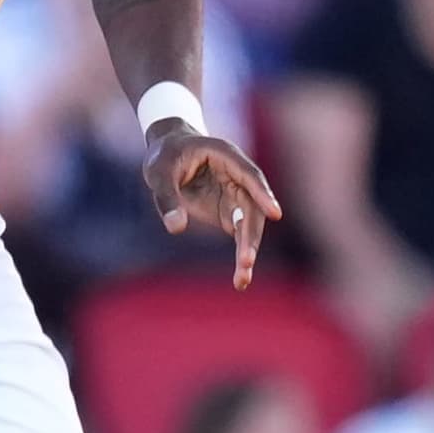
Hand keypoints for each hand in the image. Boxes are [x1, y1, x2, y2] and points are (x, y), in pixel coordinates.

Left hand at [144, 126, 283, 287]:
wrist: (168, 152)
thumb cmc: (165, 156)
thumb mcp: (158, 172)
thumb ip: (167, 198)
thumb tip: (176, 228)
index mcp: (226, 156)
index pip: (250, 175)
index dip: (263, 194)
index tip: (275, 213)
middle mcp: (238, 177)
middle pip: (252, 207)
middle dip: (250, 235)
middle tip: (246, 261)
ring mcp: (236, 196)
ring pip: (249, 225)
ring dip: (248, 250)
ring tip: (242, 279)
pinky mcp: (229, 212)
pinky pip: (240, 235)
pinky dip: (241, 255)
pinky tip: (240, 280)